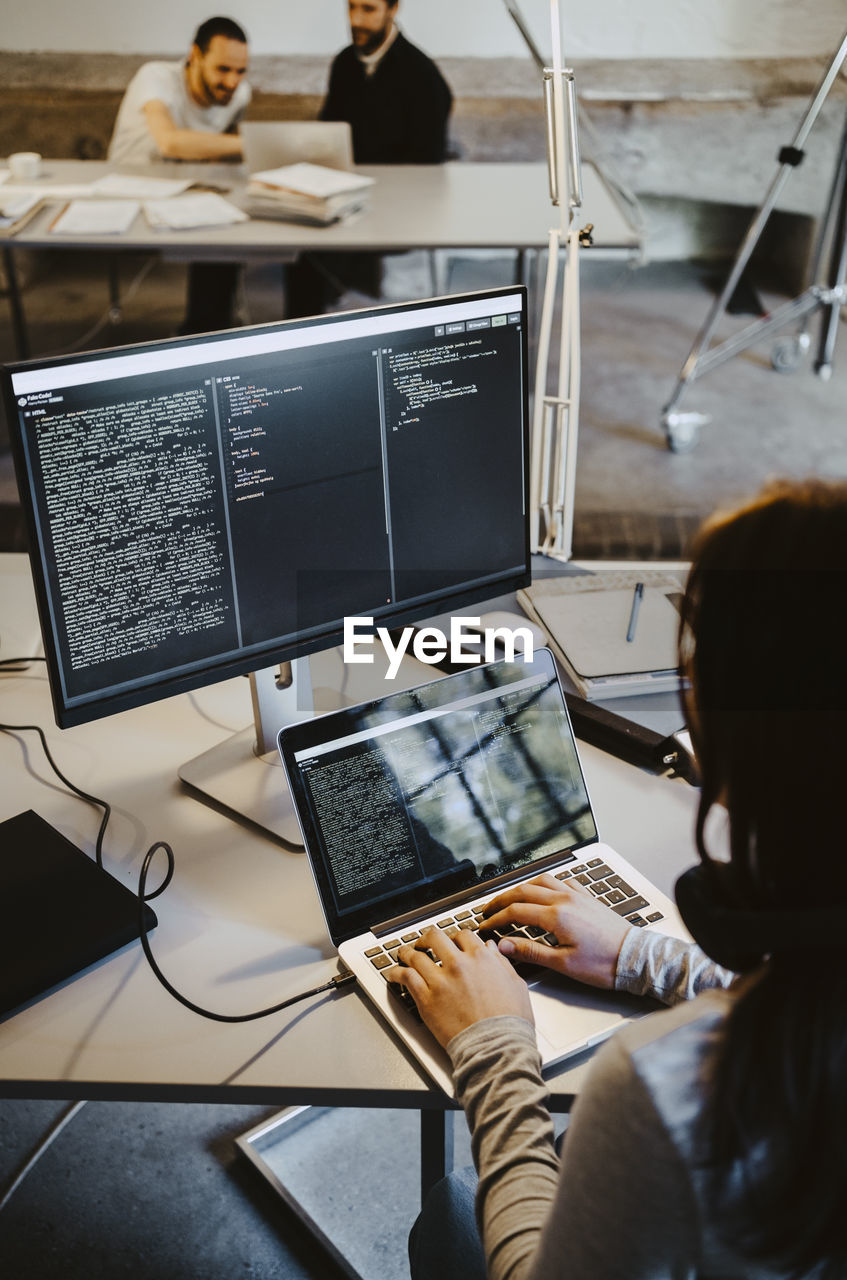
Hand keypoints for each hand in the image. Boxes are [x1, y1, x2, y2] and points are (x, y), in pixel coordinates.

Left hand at [387, 925, 532, 1047]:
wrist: (496, 1047)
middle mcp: (459, 964)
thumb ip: (501, 963)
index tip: (452, 943)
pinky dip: (397, 973)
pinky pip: (406, 977)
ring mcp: (441, 980)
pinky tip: (394, 974)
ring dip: (408, 953)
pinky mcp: (426, 998)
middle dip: (428, 938)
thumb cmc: (509, 1022)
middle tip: (425, 943)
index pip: (463, 935)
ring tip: (404, 954)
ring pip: (416, 956)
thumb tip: (492, 948)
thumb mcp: (516, 985)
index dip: (456, 937)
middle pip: (435, 937)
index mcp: (481, 958)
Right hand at [482, 873, 631, 988]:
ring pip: (542, 881)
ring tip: (511, 898)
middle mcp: (565, 900)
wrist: (635, 958)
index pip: (516, 911)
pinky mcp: (588, 898)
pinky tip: (545, 891)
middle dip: (502, 899)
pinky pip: (563, 881)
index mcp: (557, 916)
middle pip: (524, 891)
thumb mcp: (564, 964)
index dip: (496, 918)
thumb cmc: (604, 964)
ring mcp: (578, 896)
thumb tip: (505, 945)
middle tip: (489, 909)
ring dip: (522, 887)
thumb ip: (531, 951)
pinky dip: (547, 884)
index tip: (485, 925)